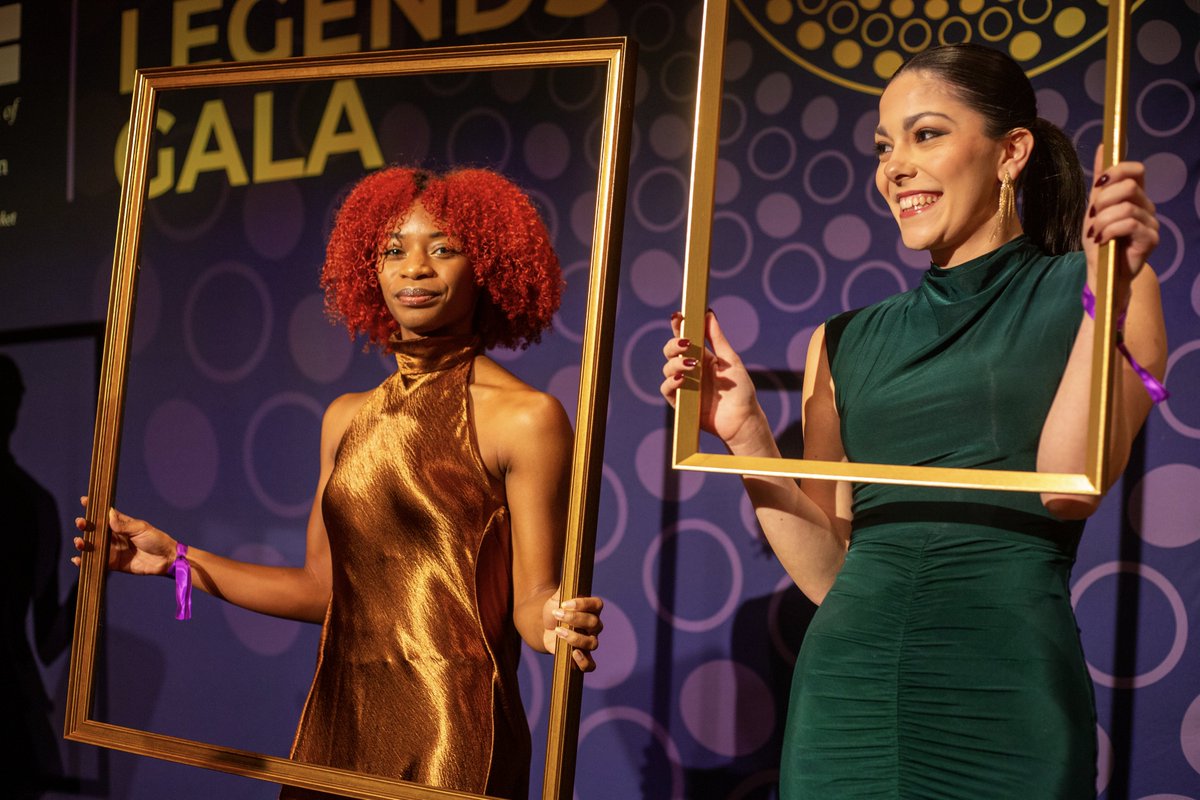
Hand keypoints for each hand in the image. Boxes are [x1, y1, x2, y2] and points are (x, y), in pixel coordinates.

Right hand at [73, 497, 177, 575]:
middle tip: (81, 523)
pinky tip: (78, 559)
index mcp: (121, 524)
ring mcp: (112, 549)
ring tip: (79, 541)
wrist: (165, 559)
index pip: (104, 514)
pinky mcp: (112, 563)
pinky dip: (84, 561)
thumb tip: (109, 515)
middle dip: (85, 525)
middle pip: (94, 530)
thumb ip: (124, 525)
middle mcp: (113, 536)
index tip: (84, 500)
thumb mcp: (141, 528)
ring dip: (82, 543)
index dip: (94, 507)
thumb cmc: (156, 539)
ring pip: (92, 545)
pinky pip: (96, 562)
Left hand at [542, 593, 603, 671]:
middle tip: (557, 615)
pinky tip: (573, 655)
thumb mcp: (556, 597)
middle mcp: (593, 626)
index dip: (583, 604)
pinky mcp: (580, 656)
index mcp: (591, 609)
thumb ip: (564, 587)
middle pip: (595, 624)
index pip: (597, 605)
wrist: (544, 626)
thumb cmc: (554, 609)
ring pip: (592, 643)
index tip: (564, 603)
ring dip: (575, 638)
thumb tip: (571, 567)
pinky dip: (584, 662)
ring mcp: (588, 642)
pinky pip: (590, 665)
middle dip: (574, 619)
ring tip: (558, 632)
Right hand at [660, 309, 768, 450]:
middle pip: (671, 351)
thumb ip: (717, 339)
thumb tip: (708, 314)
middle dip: (673, 344)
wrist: (742, 420)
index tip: (677, 316)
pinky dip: (671, 382)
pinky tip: (682, 378)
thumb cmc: (740, 391)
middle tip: (685, 344)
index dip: (678, 326)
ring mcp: (684, 385)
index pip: (685, 338)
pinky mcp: (680, 402)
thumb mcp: (730, 361)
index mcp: (702, 357)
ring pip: (667, 368)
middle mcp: (691, 369)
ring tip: (690, 365)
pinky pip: (667, 388)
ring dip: (675, 363)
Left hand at [1084, 146, 1158, 308]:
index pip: (1135, 169)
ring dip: (1102, 220)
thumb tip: (1102, 147)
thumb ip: (1100, 181)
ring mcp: (1151, 222)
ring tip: (1095, 233)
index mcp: (1134, 195)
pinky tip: (1101, 240)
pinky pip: (1129, 224)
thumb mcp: (1094, 207)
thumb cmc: (1099, 240)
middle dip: (1104, 200)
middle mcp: (1146, 205)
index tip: (1098, 185)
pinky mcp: (1151, 239)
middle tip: (1093, 216)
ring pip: (1125, 207)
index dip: (1117, 171)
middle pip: (1129, 186)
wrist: (1101, 271)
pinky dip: (1109, 230)